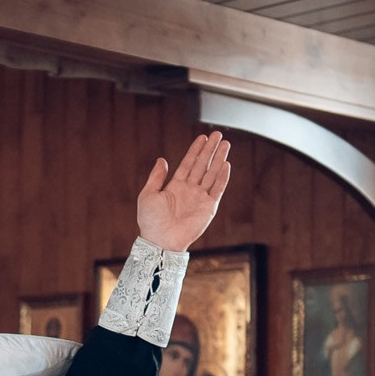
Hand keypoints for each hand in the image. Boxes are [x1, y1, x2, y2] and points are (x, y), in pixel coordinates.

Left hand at [136, 131, 232, 251]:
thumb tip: (162, 160)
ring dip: (218, 159)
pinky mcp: (208, 208)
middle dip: (210, 149)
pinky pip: (217, 190)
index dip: (195, 150)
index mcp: (175, 186)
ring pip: (212, 174)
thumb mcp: (148, 194)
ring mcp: (200, 198)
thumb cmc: (151, 222)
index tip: (202, 137)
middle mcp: (190, 190)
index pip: (188, 163)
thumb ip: (156, 177)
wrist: (160, 241)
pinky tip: (226, 164)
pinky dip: (222, 177)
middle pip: (203, 165)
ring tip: (225, 144)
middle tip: (218, 134)